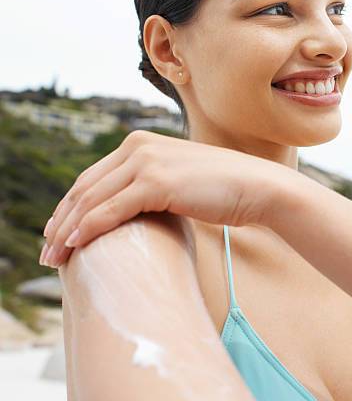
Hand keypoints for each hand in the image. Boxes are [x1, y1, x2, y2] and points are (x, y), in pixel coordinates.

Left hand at [39, 130, 287, 267]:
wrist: (257, 186)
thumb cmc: (222, 189)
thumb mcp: (177, 181)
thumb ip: (150, 186)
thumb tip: (129, 212)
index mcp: (140, 142)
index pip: (91, 177)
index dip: (69, 207)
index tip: (58, 233)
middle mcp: (138, 146)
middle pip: (84, 188)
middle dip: (60, 222)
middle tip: (47, 251)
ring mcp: (146, 161)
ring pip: (91, 200)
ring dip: (67, 231)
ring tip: (54, 258)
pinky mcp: (156, 182)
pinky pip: (109, 210)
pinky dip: (88, 229)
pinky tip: (76, 246)